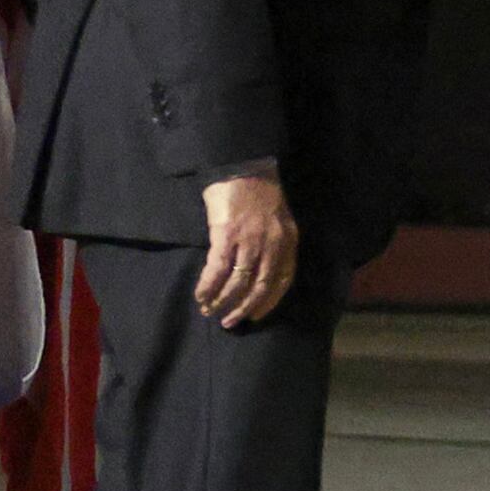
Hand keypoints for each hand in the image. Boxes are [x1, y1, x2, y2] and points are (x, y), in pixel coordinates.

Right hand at [197, 171, 298, 325]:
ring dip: (223, 301)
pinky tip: (201, 296)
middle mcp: (272, 243)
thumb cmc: (258, 193)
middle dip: (244, 308)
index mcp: (288, 240)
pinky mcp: (226, 235)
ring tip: (211, 311)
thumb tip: (257, 273)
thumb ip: (273, 244)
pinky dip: (209, 286)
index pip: (282, 280)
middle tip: (230, 322)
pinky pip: (218, 269)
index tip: (254, 316)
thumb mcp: (277, 220)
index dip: (268, 302)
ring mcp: (250, 240)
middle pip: (260, 286)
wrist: (242, 167)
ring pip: (238, 282)